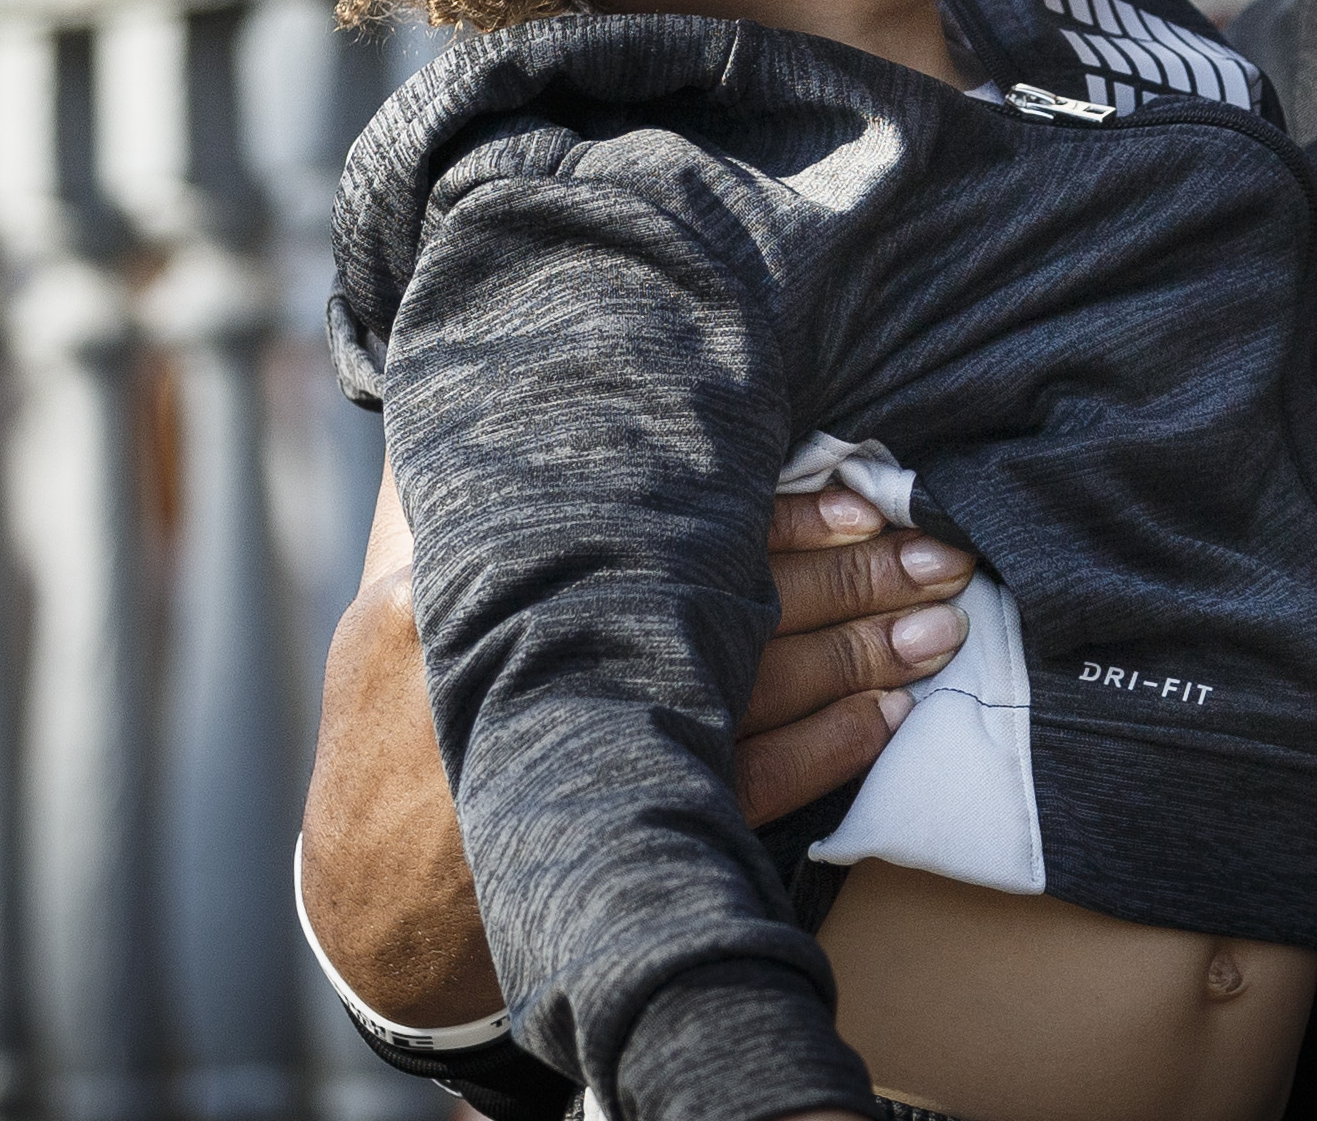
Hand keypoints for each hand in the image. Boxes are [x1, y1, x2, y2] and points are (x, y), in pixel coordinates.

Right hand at [292, 471, 978, 1027]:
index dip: (781, 514)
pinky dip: (832, 748)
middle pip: (742, 609)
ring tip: (943, 624)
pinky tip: (892, 716)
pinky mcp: (643, 835)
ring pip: (765, 693)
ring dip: (866, 656)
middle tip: (941, 548)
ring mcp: (612, 762)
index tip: (863, 491)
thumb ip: (451, 512)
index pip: (674, 537)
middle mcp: (567, 672)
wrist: (373, 911)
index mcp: (512, 597)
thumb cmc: (392, 733)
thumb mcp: (391, 611)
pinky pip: (762, 787)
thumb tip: (507, 405)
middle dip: (854, 577)